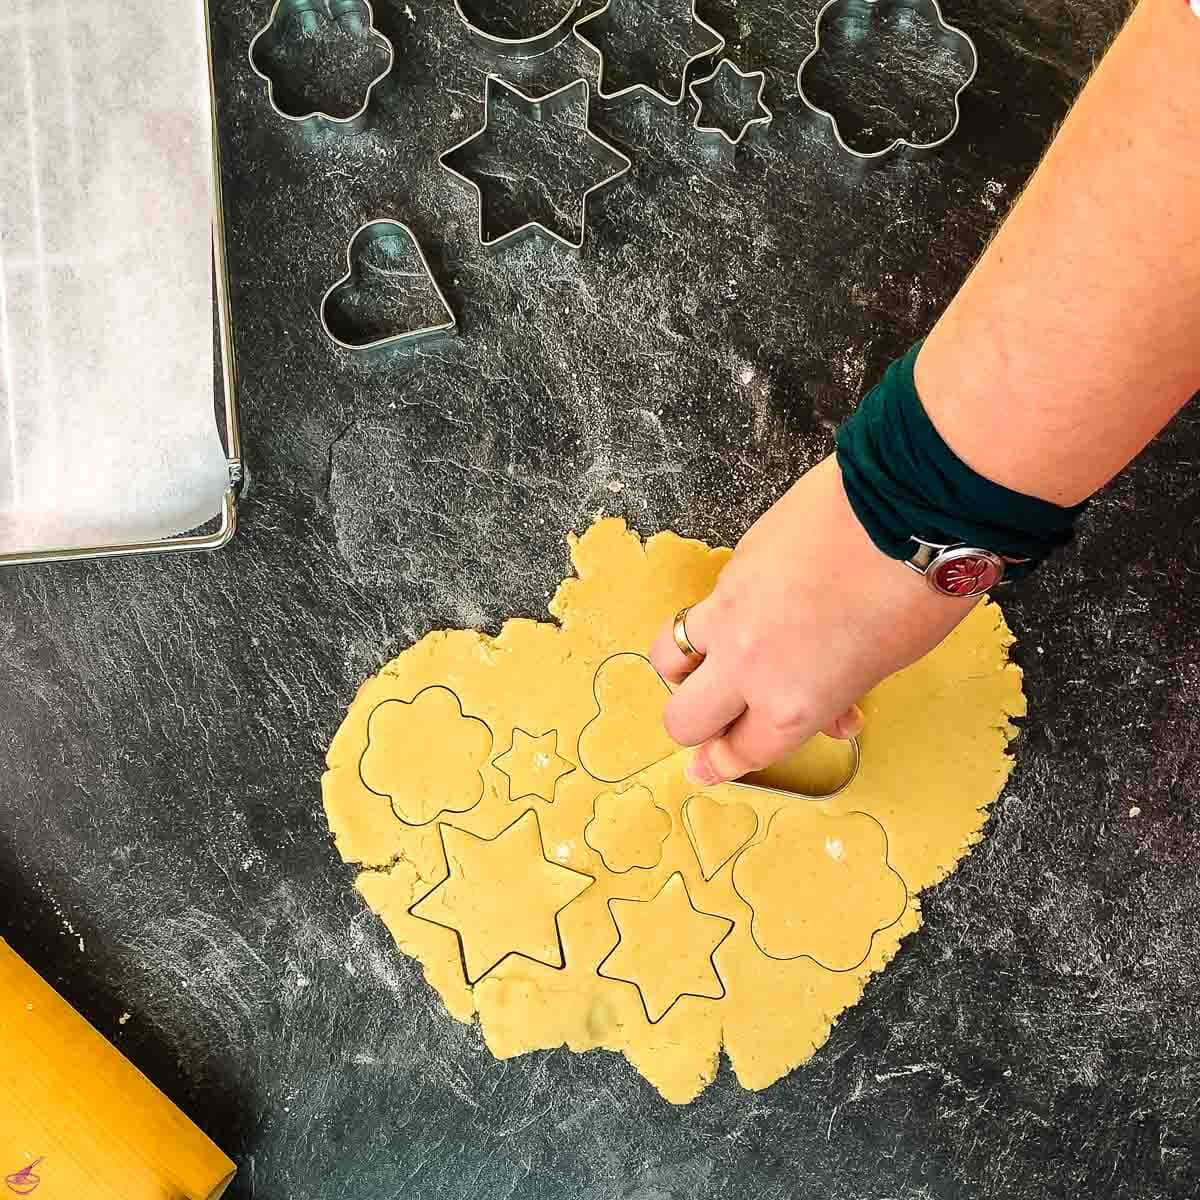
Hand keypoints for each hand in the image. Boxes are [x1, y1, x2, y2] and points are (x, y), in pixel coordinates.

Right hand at [649, 454, 978, 784]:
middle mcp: (747, 666)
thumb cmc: (916, 593)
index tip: (708, 766)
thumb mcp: (883, 667)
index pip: (738, 751)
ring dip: (685, 669)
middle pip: (685, 718)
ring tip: (712, 661)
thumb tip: (829, 707)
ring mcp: (729, 612)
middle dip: (697, 727)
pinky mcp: (730, 565)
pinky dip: (721, 618)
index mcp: (790, 705)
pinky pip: (707, 606)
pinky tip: (759, 605)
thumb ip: (834, 695)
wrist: (905, 505)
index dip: (721, 763)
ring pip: (669, 656)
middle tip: (720, 717)